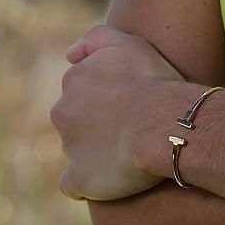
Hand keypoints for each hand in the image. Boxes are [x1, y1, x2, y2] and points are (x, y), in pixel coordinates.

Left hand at [52, 24, 189, 201]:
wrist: (162, 124)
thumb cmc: (152, 81)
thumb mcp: (127, 42)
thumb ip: (95, 39)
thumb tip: (69, 55)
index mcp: (73, 80)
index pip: (83, 89)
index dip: (107, 97)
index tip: (130, 102)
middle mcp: (62, 112)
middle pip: (75, 119)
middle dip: (96, 123)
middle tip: (130, 128)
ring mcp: (69, 148)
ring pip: (77, 149)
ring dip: (96, 150)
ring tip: (128, 154)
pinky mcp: (80, 179)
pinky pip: (73, 185)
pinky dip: (86, 183)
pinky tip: (107, 180)